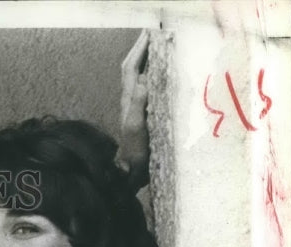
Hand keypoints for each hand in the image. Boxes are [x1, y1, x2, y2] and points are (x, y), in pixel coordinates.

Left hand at [117, 30, 150, 189]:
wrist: (132, 170)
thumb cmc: (135, 151)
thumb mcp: (136, 126)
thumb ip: (138, 104)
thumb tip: (143, 81)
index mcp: (128, 99)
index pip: (131, 68)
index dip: (139, 50)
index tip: (150, 33)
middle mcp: (130, 99)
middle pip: (132, 68)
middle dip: (141, 49)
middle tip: (153, 33)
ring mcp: (136, 106)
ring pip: (138, 76)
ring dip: (145, 59)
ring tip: (157, 45)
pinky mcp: (143, 113)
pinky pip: (146, 86)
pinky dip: (153, 73)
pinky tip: (161, 72)